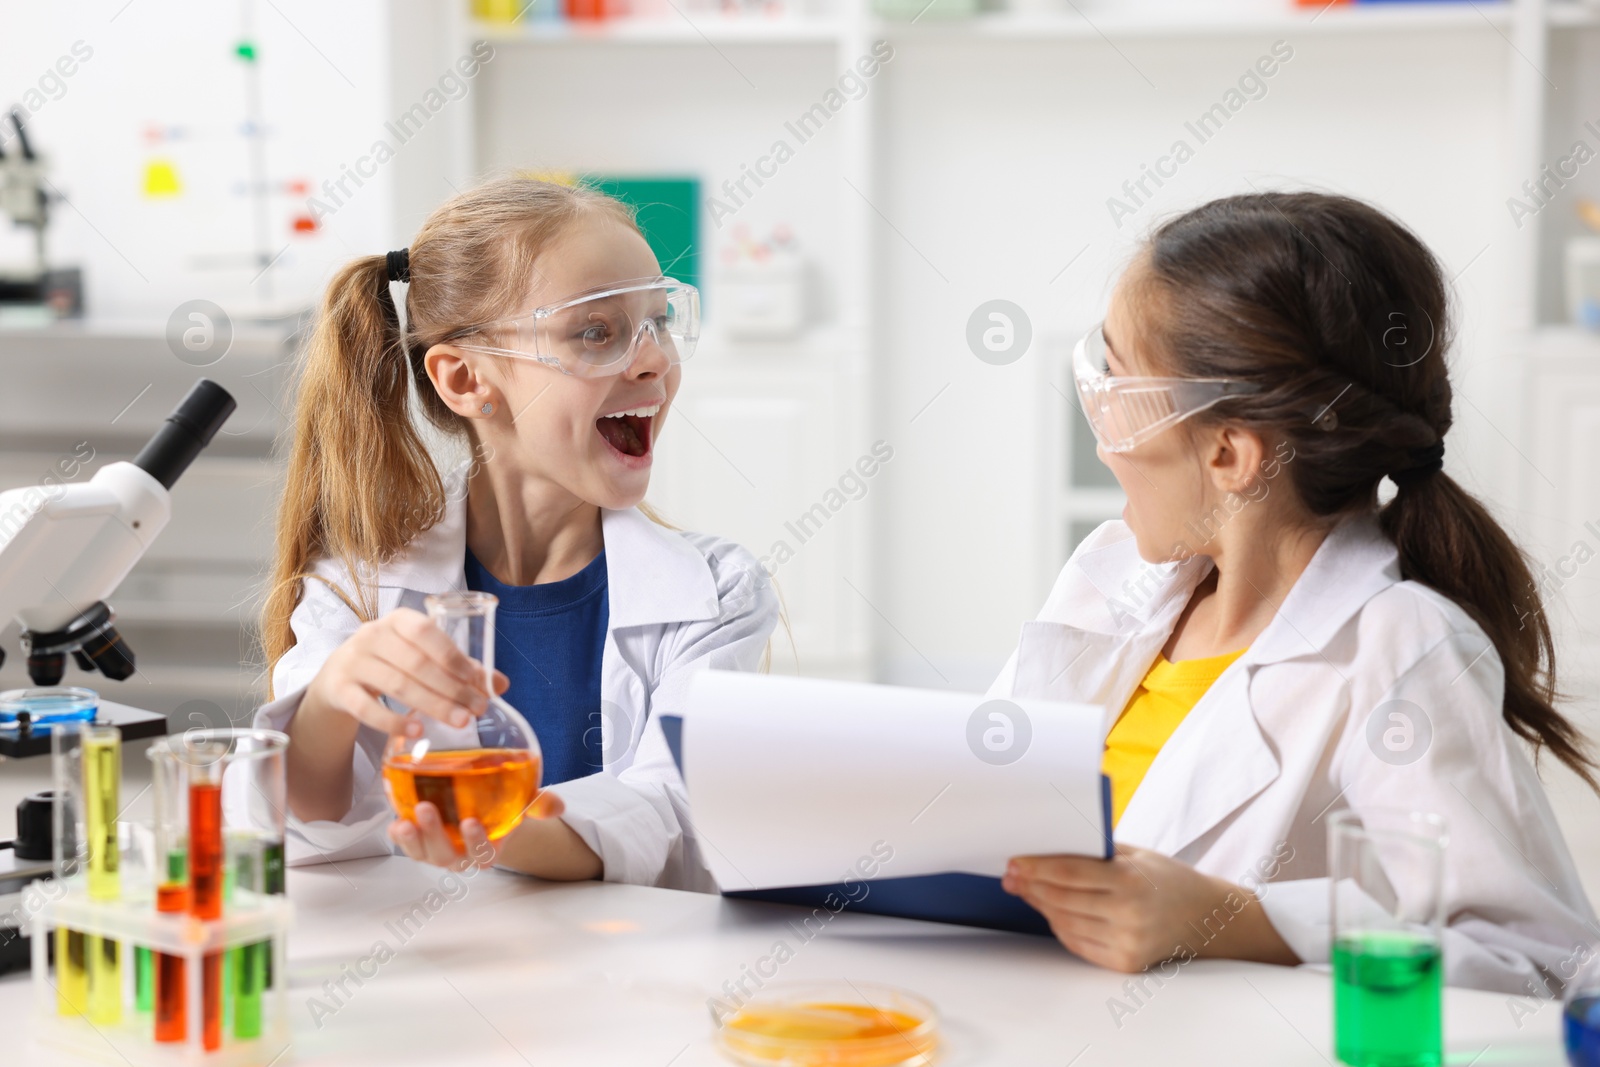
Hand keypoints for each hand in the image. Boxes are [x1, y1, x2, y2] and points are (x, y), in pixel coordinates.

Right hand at [303, 607, 508, 734]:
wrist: (337, 680)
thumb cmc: (390, 663)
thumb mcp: (420, 657)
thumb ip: (458, 668)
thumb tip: (500, 684)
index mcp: (397, 620)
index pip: (426, 631)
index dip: (452, 655)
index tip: (476, 681)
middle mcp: (372, 635)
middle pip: (416, 663)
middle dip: (451, 688)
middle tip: (476, 709)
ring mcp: (353, 661)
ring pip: (397, 685)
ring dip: (432, 705)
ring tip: (460, 721)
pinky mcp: (339, 689)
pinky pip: (367, 708)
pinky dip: (393, 721)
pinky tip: (417, 732)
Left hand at [388, 793, 565, 871]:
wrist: (483, 813)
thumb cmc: (503, 810)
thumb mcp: (523, 803)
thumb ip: (538, 803)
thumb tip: (558, 805)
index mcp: (487, 852)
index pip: (482, 854)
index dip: (475, 842)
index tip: (470, 822)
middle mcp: (459, 857)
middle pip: (445, 855)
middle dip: (435, 835)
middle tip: (428, 809)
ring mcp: (436, 852)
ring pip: (422, 853)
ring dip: (411, 839)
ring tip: (404, 820)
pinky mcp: (418, 843)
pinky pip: (405, 844)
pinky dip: (397, 835)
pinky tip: (394, 819)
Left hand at [1001, 844, 1297, 971]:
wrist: (1207, 918)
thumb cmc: (1167, 879)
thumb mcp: (1135, 854)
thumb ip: (1094, 853)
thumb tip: (1046, 849)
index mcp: (1130, 881)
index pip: (1068, 873)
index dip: (1035, 868)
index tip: (1014, 862)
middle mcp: (1128, 915)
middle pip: (1061, 900)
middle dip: (1030, 887)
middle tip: (1010, 876)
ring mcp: (1127, 943)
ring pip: (1065, 923)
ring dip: (1041, 906)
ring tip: (1027, 891)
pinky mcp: (1125, 963)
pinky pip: (1078, 943)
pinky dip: (1060, 926)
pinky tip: (1051, 911)